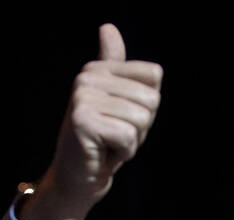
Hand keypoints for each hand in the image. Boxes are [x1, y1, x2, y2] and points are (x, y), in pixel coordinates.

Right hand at [22, 23, 162, 219]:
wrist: (79, 178)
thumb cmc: (106, 142)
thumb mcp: (122, 103)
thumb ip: (123, 70)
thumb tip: (107, 26)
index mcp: (98, 69)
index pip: (154, 76)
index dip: (149, 106)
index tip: (124, 118)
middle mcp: (87, 77)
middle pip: (151, 99)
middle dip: (141, 127)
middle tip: (116, 136)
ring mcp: (82, 97)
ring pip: (141, 118)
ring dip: (132, 141)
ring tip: (110, 144)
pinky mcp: (82, 120)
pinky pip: (128, 136)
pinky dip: (123, 153)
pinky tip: (104, 153)